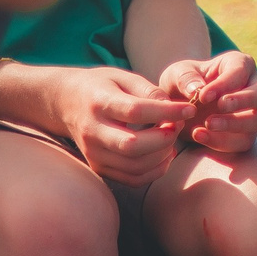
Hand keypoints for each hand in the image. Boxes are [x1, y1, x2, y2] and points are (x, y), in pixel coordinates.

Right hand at [58, 67, 195, 186]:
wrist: (66, 103)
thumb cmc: (101, 86)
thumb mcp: (122, 77)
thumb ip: (148, 90)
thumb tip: (174, 108)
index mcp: (99, 103)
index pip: (136, 112)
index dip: (167, 112)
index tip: (190, 109)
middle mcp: (93, 131)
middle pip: (133, 145)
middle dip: (165, 138)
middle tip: (178, 125)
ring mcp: (94, 153)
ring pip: (134, 166)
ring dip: (163, 155)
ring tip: (172, 137)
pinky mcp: (99, 167)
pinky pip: (132, 179)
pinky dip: (155, 170)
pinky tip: (164, 154)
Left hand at [158, 50, 256, 155]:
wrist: (177, 109)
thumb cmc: (181, 84)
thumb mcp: (176, 74)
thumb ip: (185, 78)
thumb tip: (197, 88)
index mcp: (239, 64)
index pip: (241, 70)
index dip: (226, 83)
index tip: (204, 95)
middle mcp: (252, 87)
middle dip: (245, 100)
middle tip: (221, 105)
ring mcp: (252, 112)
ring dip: (237, 124)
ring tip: (208, 124)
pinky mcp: (245, 134)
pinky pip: (243, 141)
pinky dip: (222, 141)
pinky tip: (199, 135)